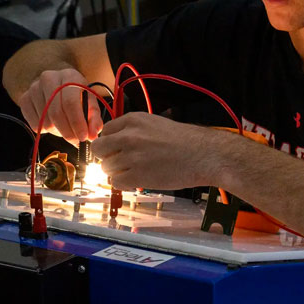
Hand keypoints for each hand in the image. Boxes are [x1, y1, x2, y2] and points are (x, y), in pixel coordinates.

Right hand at [17, 68, 103, 143]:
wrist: (57, 85)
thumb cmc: (77, 95)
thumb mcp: (90, 103)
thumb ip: (94, 119)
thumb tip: (92, 136)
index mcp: (69, 76)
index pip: (70, 102)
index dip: (77, 123)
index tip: (83, 138)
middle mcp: (49, 78)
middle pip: (56, 113)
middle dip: (68, 132)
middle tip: (76, 141)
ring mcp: (33, 88)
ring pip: (45, 122)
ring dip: (57, 131)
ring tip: (65, 126)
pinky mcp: (24, 99)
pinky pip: (34, 125)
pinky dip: (45, 130)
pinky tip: (52, 122)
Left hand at [92, 112, 232, 189]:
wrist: (204, 155)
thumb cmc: (186, 142)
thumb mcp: (156, 124)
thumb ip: (134, 131)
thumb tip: (116, 144)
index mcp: (133, 120)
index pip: (105, 131)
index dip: (111, 143)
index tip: (118, 150)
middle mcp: (128, 135)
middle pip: (99, 149)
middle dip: (108, 157)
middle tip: (122, 163)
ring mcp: (131, 156)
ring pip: (106, 168)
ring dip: (118, 172)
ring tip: (137, 172)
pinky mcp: (135, 175)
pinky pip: (116, 182)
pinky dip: (124, 184)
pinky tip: (138, 181)